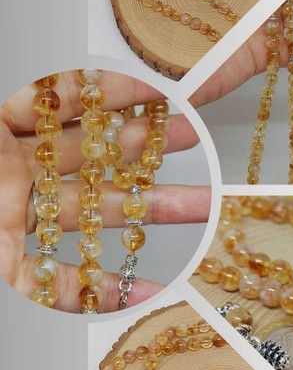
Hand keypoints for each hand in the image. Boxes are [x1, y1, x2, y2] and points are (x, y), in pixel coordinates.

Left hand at [0, 70, 209, 312]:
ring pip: (90, 215)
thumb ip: (25, 103)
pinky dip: (100, 289)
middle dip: (145, 148)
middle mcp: (10, 174)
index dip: (111, 92)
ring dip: (143, 214)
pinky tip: (139, 291)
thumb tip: (60, 79)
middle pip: (91, 156)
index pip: (64, 102)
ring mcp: (13, 222)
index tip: (155, 91)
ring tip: (196, 210)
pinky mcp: (5, 266)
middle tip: (194, 141)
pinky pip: (58, 282)